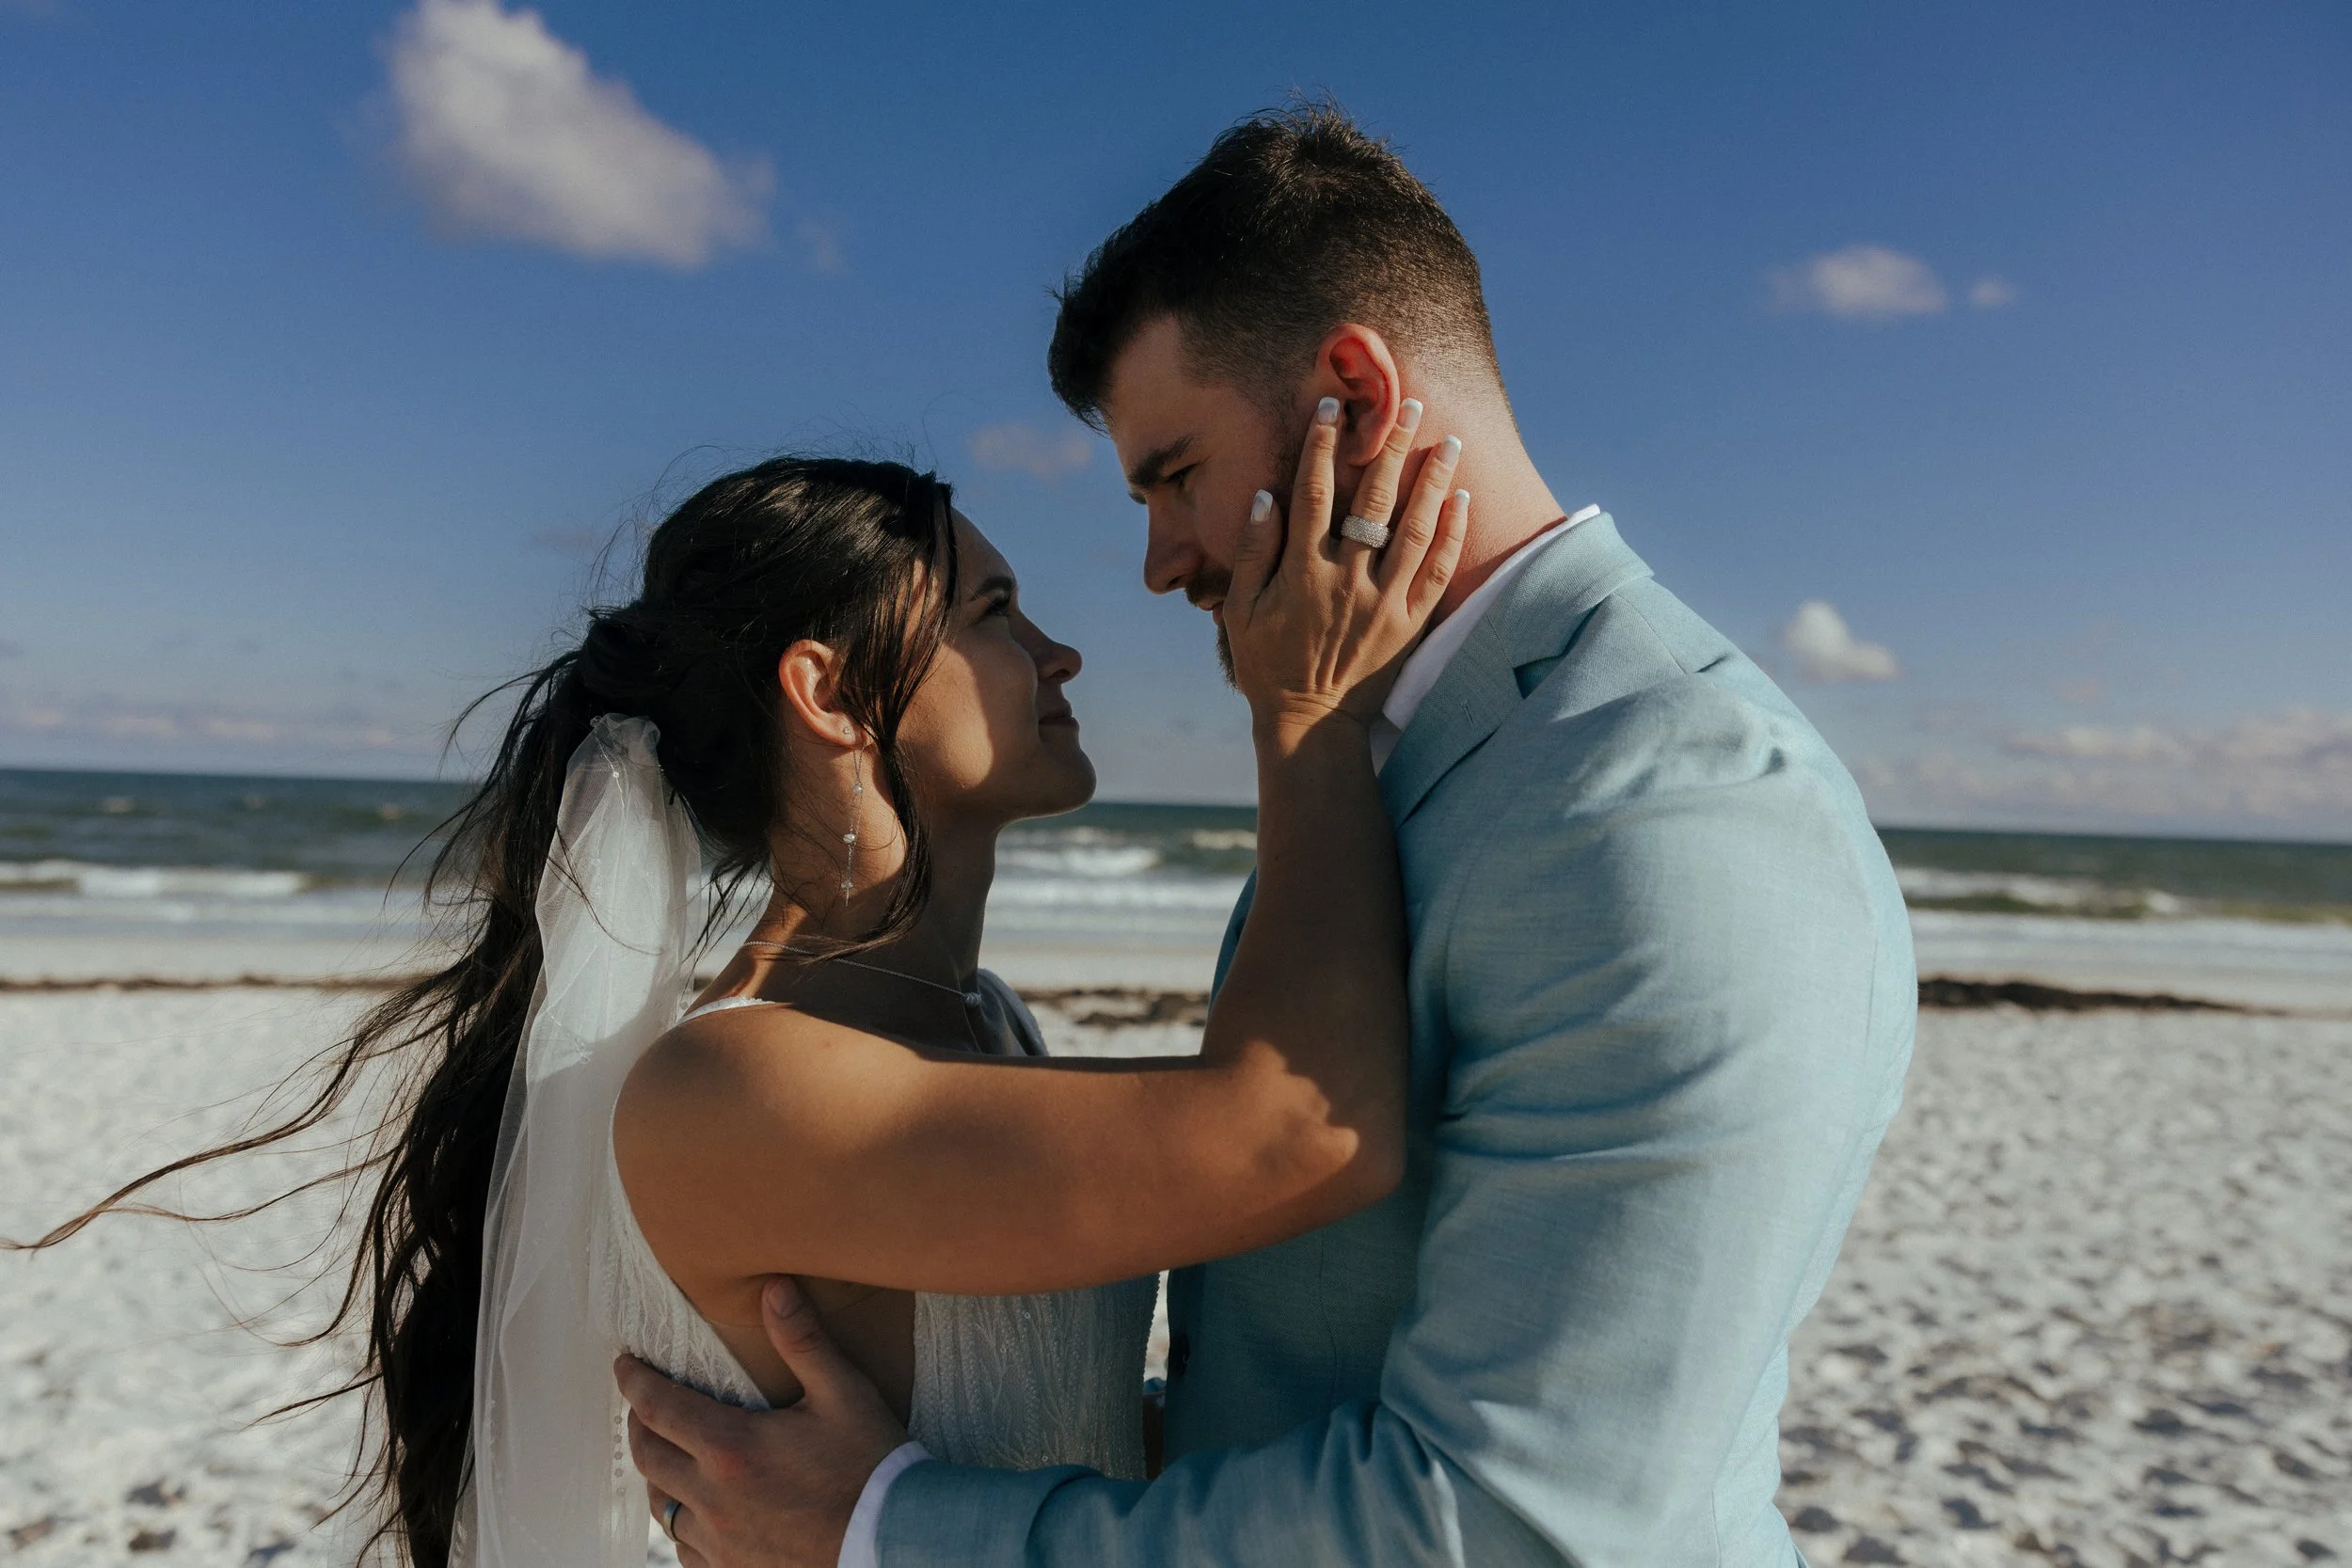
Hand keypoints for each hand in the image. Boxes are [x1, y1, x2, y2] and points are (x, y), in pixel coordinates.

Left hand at [620, 1277, 908, 1567]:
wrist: (892, 1540)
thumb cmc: (871, 1465)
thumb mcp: (843, 1393)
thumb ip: (803, 1340)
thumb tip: (774, 1288)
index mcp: (731, 1447)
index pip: (657, 1406)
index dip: (633, 1381)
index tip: (624, 1364)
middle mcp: (712, 1497)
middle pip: (648, 1455)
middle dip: (638, 1423)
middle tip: (641, 1403)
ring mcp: (718, 1542)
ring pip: (661, 1505)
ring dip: (657, 1474)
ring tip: (665, 1455)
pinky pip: (684, 1547)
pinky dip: (682, 1521)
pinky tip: (696, 1511)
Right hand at [1221, 395, 1468, 733]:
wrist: (1311, 722)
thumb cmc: (1268, 664)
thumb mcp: (1241, 611)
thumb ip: (1254, 552)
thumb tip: (1267, 496)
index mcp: (1303, 571)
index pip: (1313, 493)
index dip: (1321, 446)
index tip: (1331, 408)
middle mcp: (1347, 579)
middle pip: (1372, 499)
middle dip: (1389, 447)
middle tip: (1409, 405)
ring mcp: (1384, 601)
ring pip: (1415, 528)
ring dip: (1433, 480)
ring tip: (1449, 440)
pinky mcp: (1411, 624)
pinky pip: (1438, 571)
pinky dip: (1453, 534)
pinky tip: (1463, 500)